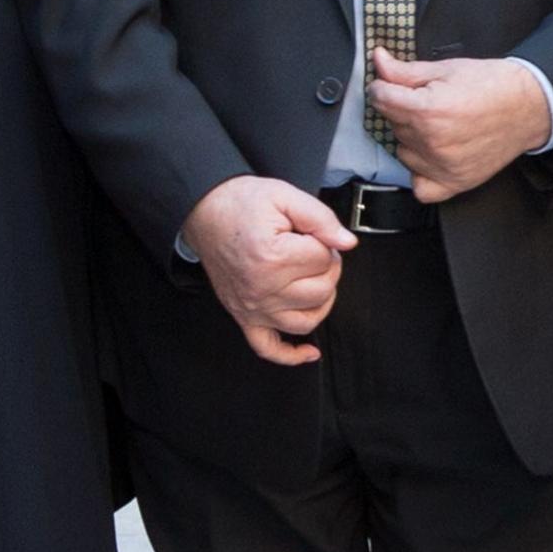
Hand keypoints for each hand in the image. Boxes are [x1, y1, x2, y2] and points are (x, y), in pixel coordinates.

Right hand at [181, 175, 356, 366]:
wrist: (205, 212)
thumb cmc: (242, 204)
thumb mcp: (284, 196)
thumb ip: (321, 218)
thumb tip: (347, 243)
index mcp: (272, 257)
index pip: (324, 258)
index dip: (325, 241)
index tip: (310, 232)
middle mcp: (262, 288)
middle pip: (321, 290)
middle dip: (327, 266)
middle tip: (313, 247)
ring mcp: (253, 308)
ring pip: (307, 321)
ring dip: (321, 301)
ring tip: (313, 277)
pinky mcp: (244, 317)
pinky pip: (269, 348)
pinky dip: (292, 356)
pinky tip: (310, 352)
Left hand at [367, 50, 552, 203]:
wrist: (528, 105)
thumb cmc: (492, 85)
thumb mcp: (445, 69)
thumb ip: (404, 71)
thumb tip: (378, 61)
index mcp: (428, 110)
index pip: (380, 98)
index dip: (382, 86)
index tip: (389, 85)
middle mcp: (433, 142)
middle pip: (391, 124)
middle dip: (402, 109)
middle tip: (427, 100)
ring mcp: (443, 166)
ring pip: (402, 151)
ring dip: (411, 138)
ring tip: (437, 124)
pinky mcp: (455, 182)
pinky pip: (420, 187)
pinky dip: (421, 172)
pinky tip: (431, 155)